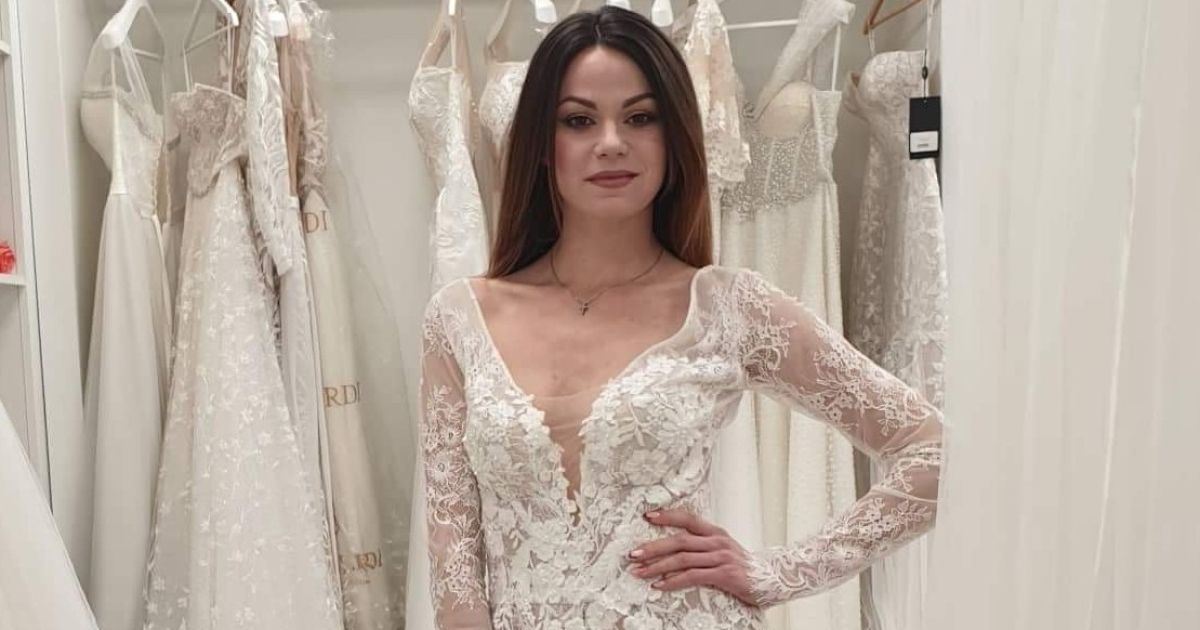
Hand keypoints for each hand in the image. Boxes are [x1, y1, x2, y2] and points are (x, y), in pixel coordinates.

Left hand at [627, 509, 757, 606]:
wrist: (771, 580)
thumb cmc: (742, 567)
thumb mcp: (722, 549)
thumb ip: (702, 544)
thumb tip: (673, 545)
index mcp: (715, 532)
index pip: (688, 518)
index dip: (667, 516)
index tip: (647, 516)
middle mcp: (717, 541)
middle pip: (679, 540)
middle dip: (653, 546)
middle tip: (633, 553)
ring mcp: (721, 557)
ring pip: (682, 558)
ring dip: (657, 565)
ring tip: (639, 571)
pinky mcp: (724, 574)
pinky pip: (693, 576)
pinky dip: (673, 581)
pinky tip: (659, 585)